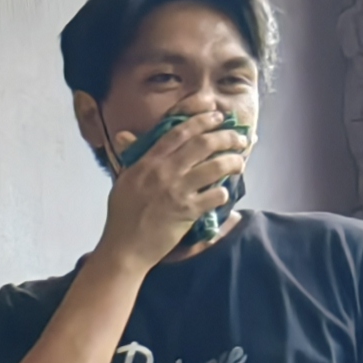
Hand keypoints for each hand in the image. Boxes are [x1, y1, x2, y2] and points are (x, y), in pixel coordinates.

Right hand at [96, 110, 246, 268]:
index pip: (178, 131)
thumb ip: (132, 156)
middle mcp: (164, 173)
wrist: (125, 248)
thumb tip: (124, 135)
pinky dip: (223, 192)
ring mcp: (177, 192)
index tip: (216, 114)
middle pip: (202, 144)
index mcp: (148, 162)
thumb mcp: (123, 179)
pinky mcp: (187, 212)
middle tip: (238, 137)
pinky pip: (215, 196)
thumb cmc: (122, 215)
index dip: (200, 118)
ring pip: (215, 166)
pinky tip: (224, 192)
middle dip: (226, 136)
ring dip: (233, 161)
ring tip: (240, 161)